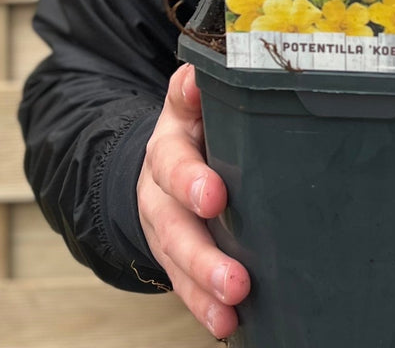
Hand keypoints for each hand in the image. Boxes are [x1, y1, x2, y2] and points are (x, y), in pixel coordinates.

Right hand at [138, 63, 250, 337]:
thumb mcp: (189, 103)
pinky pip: (185, 288)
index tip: (215, 196)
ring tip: (234, 305)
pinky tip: (228, 326)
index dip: (191, 180)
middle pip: (173, 227)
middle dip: (202, 254)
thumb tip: (198, 71)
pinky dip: (204, 309)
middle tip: (235, 277)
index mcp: (167, 149)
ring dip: (204, 289)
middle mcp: (159, 194)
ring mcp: (165, 231)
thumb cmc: (194, 127)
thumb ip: (194, 89)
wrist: (161, 162)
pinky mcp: (175, 260)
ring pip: (177, 264)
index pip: (173, 163)